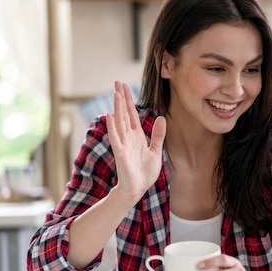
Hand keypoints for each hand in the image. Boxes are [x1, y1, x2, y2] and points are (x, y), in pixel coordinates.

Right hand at [106, 81, 165, 201]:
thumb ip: (158, 135)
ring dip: (117, 108)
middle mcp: (128, 137)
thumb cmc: (145, 172)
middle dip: (121, 98)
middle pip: (124, 113)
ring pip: (119, 122)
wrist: (138, 189)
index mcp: (137, 136)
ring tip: (116, 93)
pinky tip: (110, 115)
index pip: (132, 114)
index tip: (124, 86)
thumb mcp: (156, 151)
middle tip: (117, 82)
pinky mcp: (120, 153)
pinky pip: (116, 138)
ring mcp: (123, 144)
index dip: (129, 100)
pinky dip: (112, 127)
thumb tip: (161, 118)